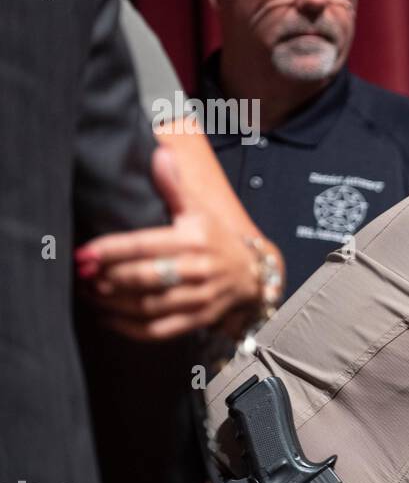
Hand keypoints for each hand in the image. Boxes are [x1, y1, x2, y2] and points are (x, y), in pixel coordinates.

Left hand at [75, 147, 265, 339]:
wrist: (254, 273)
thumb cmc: (216, 238)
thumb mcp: (199, 210)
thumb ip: (175, 186)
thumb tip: (160, 153)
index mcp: (195, 238)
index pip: (145, 244)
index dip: (111, 250)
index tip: (83, 253)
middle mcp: (200, 269)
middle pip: (144, 276)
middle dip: (108, 277)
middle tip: (80, 275)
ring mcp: (202, 297)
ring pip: (149, 305)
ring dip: (114, 303)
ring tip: (89, 294)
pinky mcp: (200, 319)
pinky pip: (161, 329)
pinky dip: (131, 328)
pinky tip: (108, 319)